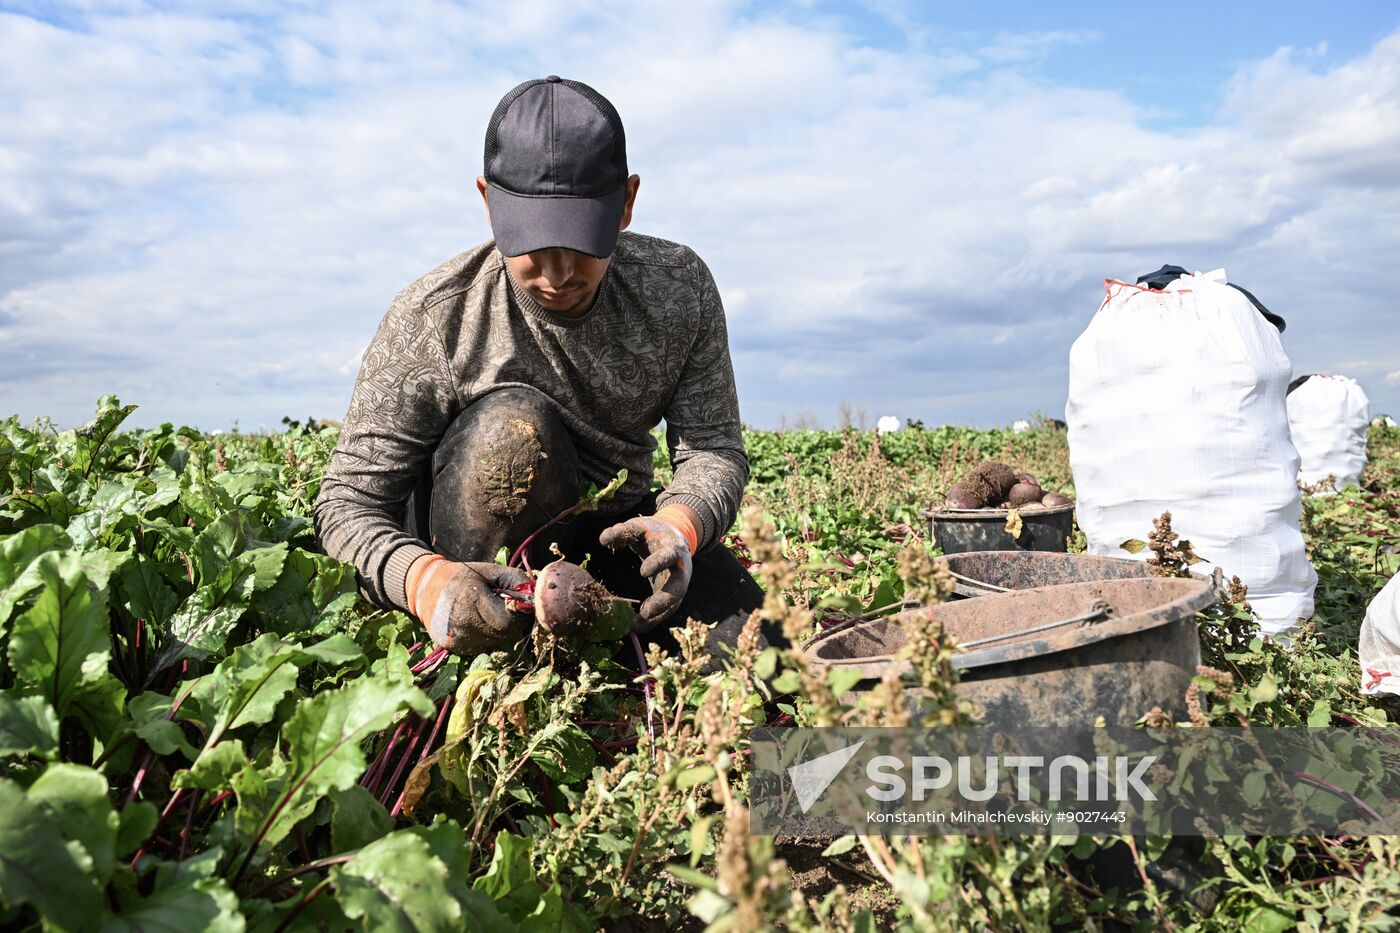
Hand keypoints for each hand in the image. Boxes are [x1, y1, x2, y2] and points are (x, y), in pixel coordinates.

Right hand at [406, 556, 532, 654]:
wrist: (425, 588)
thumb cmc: (462, 577)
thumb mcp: (489, 571)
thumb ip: (515, 580)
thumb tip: (535, 594)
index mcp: (472, 600)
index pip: (508, 622)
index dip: (517, 616)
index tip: (516, 606)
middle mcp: (463, 622)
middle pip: (503, 634)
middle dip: (509, 622)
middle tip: (502, 608)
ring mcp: (457, 638)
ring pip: (494, 642)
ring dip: (497, 630)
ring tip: (486, 613)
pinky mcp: (454, 648)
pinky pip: (482, 647)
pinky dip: (485, 637)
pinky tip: (476, 622)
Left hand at [599, 514, 693, 628]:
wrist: (672, 538)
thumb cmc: (652, 533)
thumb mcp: (639, 526)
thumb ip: (622, 531)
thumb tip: (603, 539)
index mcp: (674, 548)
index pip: (669, 556)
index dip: (658, 563)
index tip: (643, 572)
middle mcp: (681, 569)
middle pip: (679, 588)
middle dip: (664, 601)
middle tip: (646, 613)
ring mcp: (679, 584)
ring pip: (673, 605)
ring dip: (656, 617)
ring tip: (635, 626)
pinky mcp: (673, 595)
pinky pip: (666, 611)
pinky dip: (653, 620)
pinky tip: (637, 625)